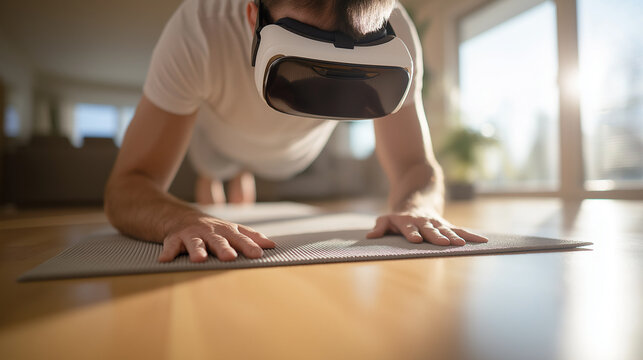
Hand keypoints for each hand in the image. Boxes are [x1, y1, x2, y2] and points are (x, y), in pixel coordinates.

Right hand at [158, 215, 274, 261]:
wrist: (176, 215)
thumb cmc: (209, 228)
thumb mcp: (229, 229)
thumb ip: (249, 237)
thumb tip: (272, 245)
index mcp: (225, 230)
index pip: (239, 238)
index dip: (249, 245)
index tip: (259, 254)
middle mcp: (209, 231)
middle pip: (218, 240)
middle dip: (224, 248)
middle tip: (230, 257)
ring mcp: (191, 234)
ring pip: (195, 242)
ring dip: (197, 250)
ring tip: (200, 259)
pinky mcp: (173, 238)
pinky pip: (170, 245)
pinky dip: (168, 252)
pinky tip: (165, 260)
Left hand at [366, 211, 487, 245]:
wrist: (417, 199)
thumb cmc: (398, 216)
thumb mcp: (386, 218)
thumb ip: (380, 226)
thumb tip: (370, 236)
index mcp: (408, 222)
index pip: (409, 228)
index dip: (412, 233)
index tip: (416, 240)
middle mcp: (424, 222)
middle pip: (430, 230)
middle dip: (437, 236)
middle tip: (443, 243)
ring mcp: (437, 224)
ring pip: (447, 231)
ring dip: (454, 238)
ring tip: (461, 245)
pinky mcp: (447, 226)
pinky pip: (461, 231)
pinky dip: (472, 236)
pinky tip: (483, 242)